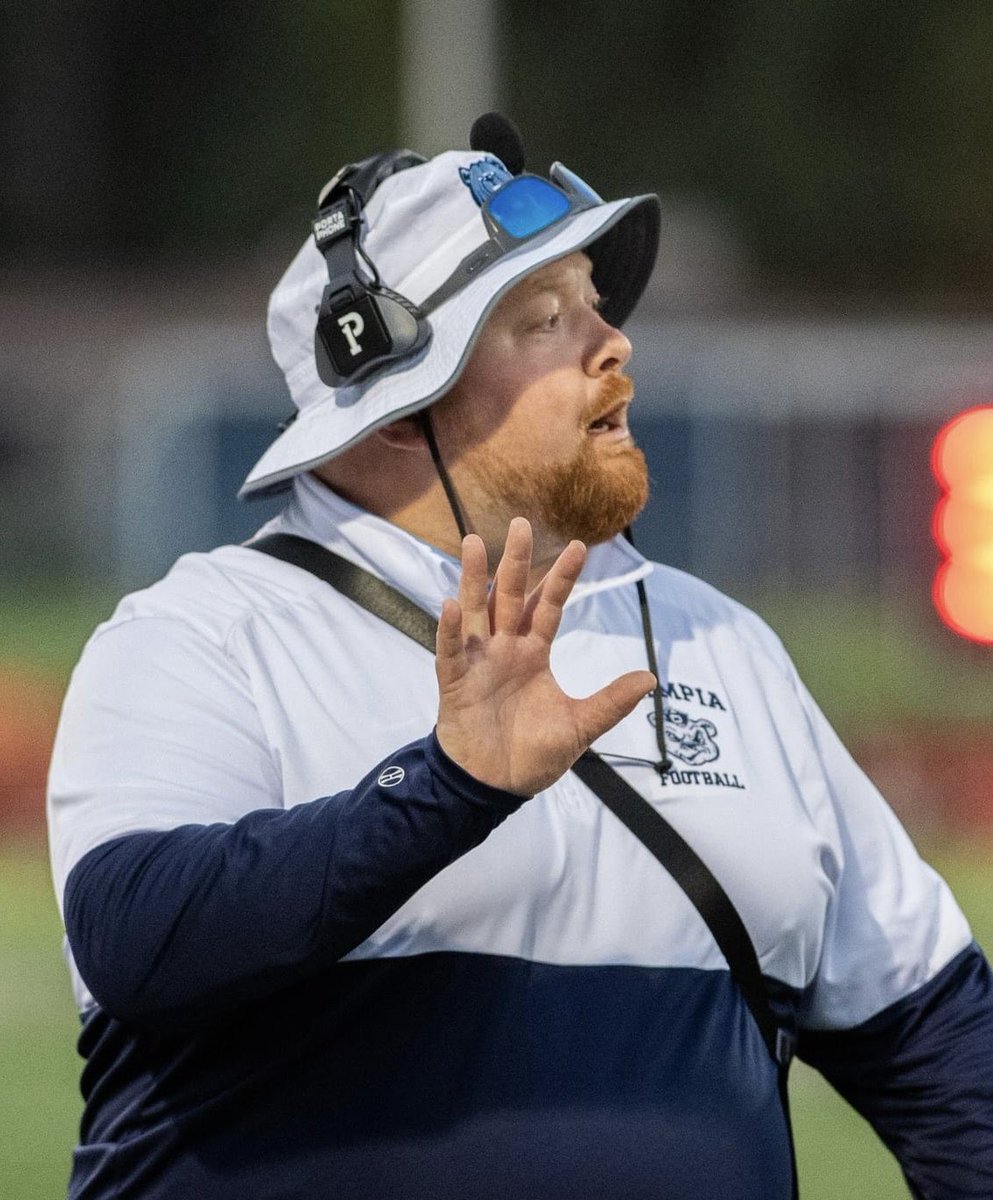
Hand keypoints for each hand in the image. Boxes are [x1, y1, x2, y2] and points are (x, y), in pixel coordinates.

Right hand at [434, 517, 655, 795]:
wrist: (494, 785)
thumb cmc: (532, 754)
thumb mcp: (579, 727)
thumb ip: (611, 702)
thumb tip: (650, 679)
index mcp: (534, 654)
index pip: (549, 607)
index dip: (562, 578)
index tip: (579, 547)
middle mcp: (505, 649)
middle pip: (511, 596)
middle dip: (516, 561)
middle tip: (522, 523)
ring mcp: (477, 662)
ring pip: (475, 611)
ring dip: (473, 578)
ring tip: (472, 542)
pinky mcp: (455, 682)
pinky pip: (449, 651)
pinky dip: (449, 629)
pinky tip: (451, 603)